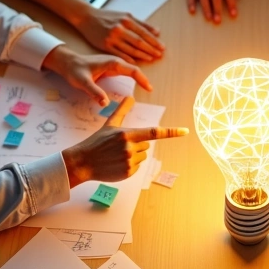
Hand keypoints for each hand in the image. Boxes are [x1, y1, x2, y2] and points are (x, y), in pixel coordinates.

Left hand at [42, 46, 151, 106]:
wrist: (67, 62)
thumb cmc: (74, 70)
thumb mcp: (82, 81)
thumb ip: (94, 91)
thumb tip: (105, 103)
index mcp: (111, 62)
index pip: (132, 70)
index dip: (142, 79)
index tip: (149, 88)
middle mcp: (115, 62)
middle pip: (134, 69)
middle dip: (144, 79)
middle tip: (151, 91)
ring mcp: (113, 64)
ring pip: (131, 70)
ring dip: (140, 78)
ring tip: (147, 88)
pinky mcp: (111, 68)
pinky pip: (126, 72)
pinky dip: (133, 77)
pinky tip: (137, 84)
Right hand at [62, 97, 189, 186]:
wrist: (83, 162)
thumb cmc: (97, 142)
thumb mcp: (109, 125)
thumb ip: (121, 110)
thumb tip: (130, 96)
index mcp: (127, 134)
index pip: (154, 132)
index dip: (171, 132)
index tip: (185, 132)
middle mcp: (130, 147)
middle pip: (147, 145)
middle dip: (137, 145)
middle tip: (120, 147)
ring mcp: (130, 161)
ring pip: (143, 156)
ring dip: (134, 156)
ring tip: (117, 156)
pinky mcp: (128, 172)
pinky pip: (138, 167)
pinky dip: (130, 166)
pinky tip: (117, 164)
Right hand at [78, 8, 164, 63]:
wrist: (87, 17)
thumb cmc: (108, 16)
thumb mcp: (125, 15)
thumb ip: (141, 23)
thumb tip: (157, 31)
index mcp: (127, 20)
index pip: (144, 33)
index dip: (154, 41)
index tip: (162, 47)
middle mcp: (120, 28)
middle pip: (139, 42)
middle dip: (151, 49)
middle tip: (159, 55)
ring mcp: (112, 38)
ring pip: (131, 49)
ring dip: (143, 55)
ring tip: (151, 59)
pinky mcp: (105, 45)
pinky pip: (120, 54)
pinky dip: (129, 59)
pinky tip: (136, 62)